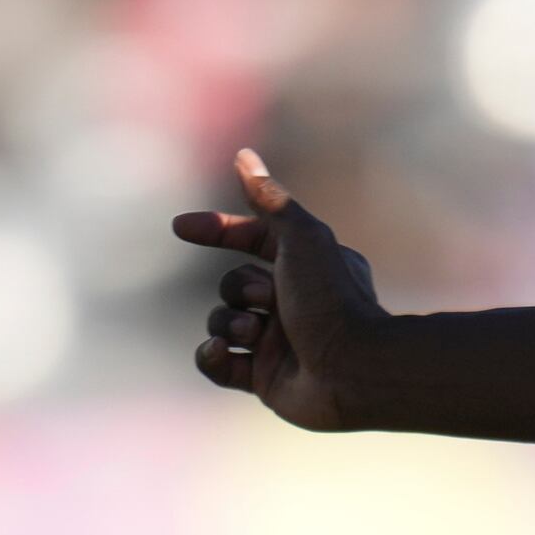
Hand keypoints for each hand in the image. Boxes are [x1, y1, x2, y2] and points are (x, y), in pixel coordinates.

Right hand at [176, 149, 387, 429]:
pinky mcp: (263, 379)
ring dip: (230, 322)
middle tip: (269, 301)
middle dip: (239, 289)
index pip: (251, 239)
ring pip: (221, 321)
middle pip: (231, 284)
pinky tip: (222, 351)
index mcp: (304, 266)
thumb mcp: (302, 237)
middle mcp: (290, 302)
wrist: (352, 369)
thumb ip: (270, 199)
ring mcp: (275, 342)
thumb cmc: (331, 299)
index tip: (181, 227)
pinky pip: (217, 363)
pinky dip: (213, 356)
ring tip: (257, 332)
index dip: (217, 230)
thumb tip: (243, 156)